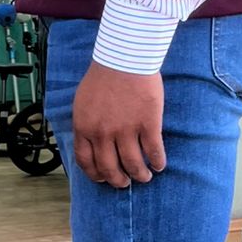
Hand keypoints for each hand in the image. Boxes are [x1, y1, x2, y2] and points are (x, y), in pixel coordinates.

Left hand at [72, 61, 165, 187]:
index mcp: (84, 128)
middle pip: (109, 168)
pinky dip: (157, 162)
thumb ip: (85, 123)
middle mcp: (103, 134)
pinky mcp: (147, 124)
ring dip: (139, 175)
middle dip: (118, 180)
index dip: (95, 174)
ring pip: (132, 164)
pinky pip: (153, 151)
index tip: (102, 179)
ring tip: (144, 177)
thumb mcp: (82, 102)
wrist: (124, 58)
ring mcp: (126, 130)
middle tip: (124, 183)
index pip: (86, 161)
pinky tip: (159, 165)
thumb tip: (88, 141)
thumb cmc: (103, 76)